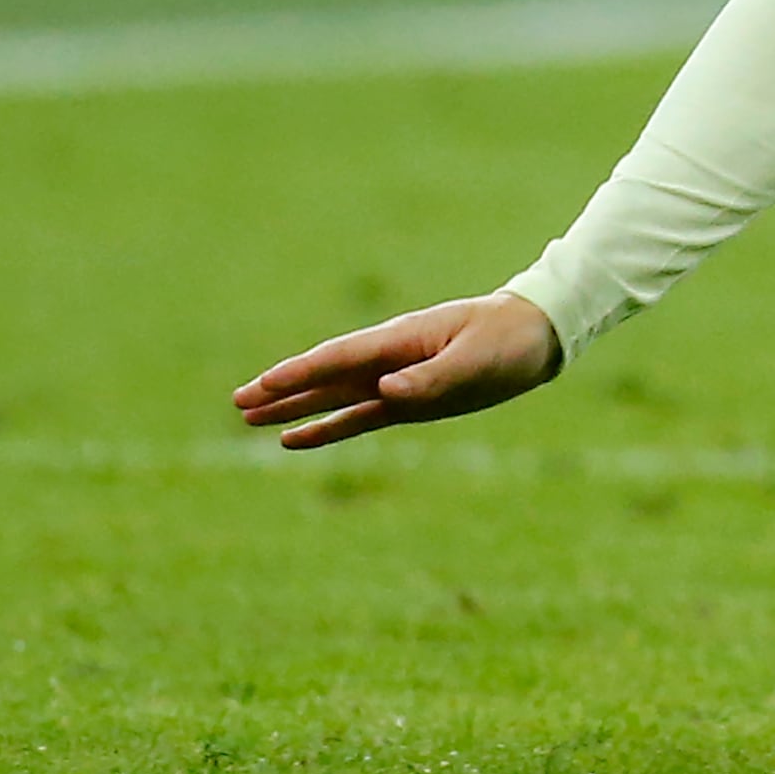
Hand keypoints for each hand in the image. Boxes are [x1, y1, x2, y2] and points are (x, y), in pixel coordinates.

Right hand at [233, 290, 560, 450]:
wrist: (537, 336)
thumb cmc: (507, 340)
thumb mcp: (475, 361)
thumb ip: (431, 378)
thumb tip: (385, 393)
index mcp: (401, 340)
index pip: (339, 359)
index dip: (300, 373)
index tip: (262, 385)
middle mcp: (390, 359)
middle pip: (325, 377)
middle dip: (282, 390)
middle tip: (237, 403)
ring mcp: (396, 379)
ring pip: (334, 397)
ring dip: (295, 408)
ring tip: (252, 418)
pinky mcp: (408, 401)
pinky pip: (359, 416)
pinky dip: (328, 427)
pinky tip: (297, 437)